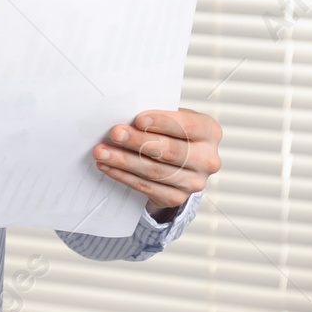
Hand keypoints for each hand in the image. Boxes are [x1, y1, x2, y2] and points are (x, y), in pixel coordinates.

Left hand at [92, 107, 220, 221]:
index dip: (163, 122)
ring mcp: (194, 182)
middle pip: (169, 151)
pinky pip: (146, 187)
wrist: (181, 163)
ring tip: (102, 151)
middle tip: (115, 133)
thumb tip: (127, 114)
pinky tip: (108, 166)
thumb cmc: (174, 133)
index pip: (188, 126)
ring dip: (124, 160)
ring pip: (154, 171)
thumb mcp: (174, 118)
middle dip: (138, 141)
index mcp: (210, 132)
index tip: (138, 119)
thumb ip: (158, 115)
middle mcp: (208, 159)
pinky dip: (123, 175)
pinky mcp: (177, 198)